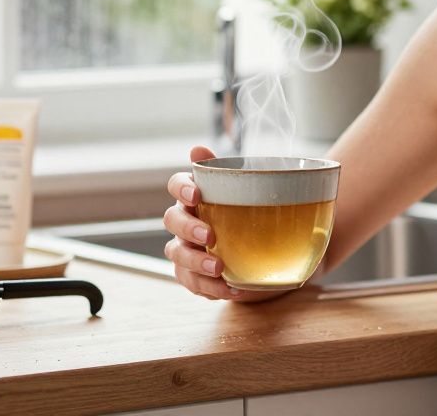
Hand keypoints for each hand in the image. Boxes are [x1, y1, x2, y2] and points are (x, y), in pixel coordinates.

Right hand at [164, 146, 237, 299]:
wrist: (266, 251)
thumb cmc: (250, 214)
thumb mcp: (248, 191)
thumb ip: (227, 170)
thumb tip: (198, 148)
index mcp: (195, 196)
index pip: (176, 184)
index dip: (181, 189)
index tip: (196, 195)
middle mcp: (185, 221)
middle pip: (171, 220)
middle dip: (187, 229)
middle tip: (210, 236)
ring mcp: (186, 249)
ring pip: (176, 255)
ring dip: (195, 262)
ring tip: (220, 269)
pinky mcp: (193, 275)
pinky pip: (191, 282)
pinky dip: (209, 287)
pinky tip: (231, 288)